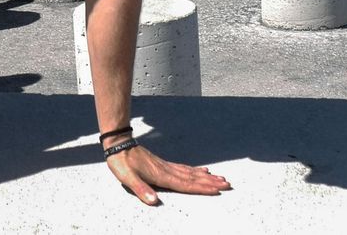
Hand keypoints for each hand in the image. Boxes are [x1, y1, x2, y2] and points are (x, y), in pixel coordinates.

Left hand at [106, 142, 230, 205]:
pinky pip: (184, 168)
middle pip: (193, 178)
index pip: (186, 184)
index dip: (202, 188)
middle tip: (227, 184)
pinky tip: (202, 171)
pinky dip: (195, 171)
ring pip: (191, 173)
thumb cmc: (122, 163)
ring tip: (220, 178)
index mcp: (162, 176)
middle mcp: (168, 170)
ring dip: (206, 177)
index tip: (217, 190)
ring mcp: (167, 166)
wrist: (119, 144)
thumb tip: (154, 202)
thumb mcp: (128, 178)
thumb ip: (141, 190)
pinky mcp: (163, 164)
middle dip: (211, 182)